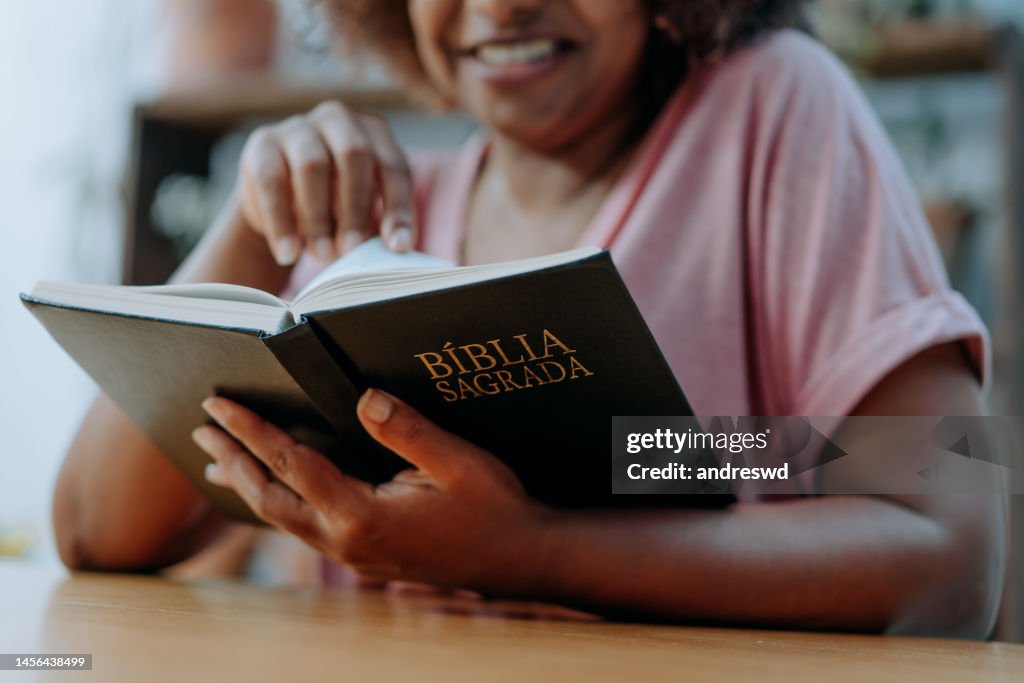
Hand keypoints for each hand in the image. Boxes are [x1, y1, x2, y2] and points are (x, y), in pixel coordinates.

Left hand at [191, 390, 553, 591]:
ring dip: (250, 484)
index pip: (292, 465)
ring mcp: (353, 554)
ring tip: (221, 459)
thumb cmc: (493, 508)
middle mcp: (347, 541)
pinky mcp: (363, 556)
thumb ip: (406, 430)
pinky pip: (304, 527)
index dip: (253, 432)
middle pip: (270, 499)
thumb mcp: (457, 462)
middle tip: (202, 430)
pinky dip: (278, 501)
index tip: (220, 406)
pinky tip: (275, 489)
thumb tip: (362, 398)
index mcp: (363, 515)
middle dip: (234, 461)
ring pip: (282, 518)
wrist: (519, 558)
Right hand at [236, 101, 414, 266]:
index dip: (398, 207)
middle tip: (351, 250)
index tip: (398, 247)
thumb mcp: (363, 210)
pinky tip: (288, 253)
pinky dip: (281, 222)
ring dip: (318, 217)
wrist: (279, 201)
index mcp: (374, 132)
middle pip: (354, 155)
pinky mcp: (263, 143)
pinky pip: (271, 181)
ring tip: (322, 255)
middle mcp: (338, 119)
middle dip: (355, 207)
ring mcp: (298, 127)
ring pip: (312, 165)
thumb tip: (397, 246)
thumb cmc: (335, 205)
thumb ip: (381, 223)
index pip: (393, 166)